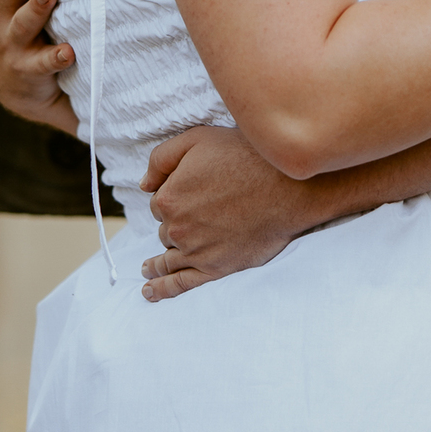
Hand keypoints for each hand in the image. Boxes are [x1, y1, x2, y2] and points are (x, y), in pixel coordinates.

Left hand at [138, 126, 323, 299]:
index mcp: (169, 198)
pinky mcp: (215, 268)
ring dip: (156, 263)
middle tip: (194, 216)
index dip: (173, 195)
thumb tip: (144, 184)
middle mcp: (178, 228)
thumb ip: (161, 159)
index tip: (190, 192)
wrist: (286, 187)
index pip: (159, 203)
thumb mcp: (197, 140)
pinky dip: (162, 289)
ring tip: (148, 269)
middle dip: (175, 223)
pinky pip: (181, 283)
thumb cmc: (244, 157)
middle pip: (165, 230)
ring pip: (168, 257)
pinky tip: (150, 291)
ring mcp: (196, 251)